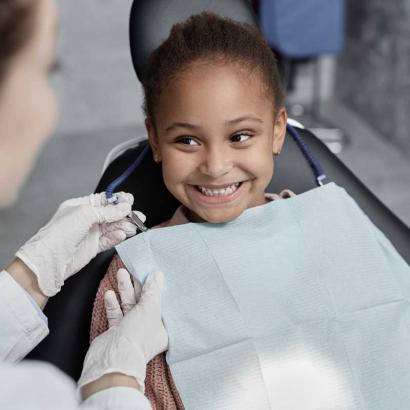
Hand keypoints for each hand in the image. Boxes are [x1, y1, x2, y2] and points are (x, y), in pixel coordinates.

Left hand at [14, 192, 139, 296]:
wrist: (51, 260)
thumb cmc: (60, 233)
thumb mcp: (86, 214)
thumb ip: (108, 211)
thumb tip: (125, 207)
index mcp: (80, 206)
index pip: (103, 200)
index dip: (118, 200)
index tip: (130, 201)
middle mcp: (85, 219)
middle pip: (111, 214)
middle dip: (125, 214)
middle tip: (138, 216)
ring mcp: (89, 233)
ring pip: (112, 227)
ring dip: (124, 226)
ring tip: (134, 227)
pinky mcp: (93, 247)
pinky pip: (109, 240)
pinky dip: (117, 237)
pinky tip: (122, 235)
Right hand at [78, 269, 167, 395]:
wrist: (112, 359)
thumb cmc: (137, 335)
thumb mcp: (150, 308)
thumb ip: (153, 291)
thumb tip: (157, 275)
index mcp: (163, 328)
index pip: (162, 304)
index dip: (158, 289)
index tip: (154, 273)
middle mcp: (148, 329)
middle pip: (144, 302)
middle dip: (138, 285)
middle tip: (134, 268)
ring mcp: (131, 330)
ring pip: (129, 305)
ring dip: (125, 290)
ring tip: (121, 273)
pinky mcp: (116, 332)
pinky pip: (116, 313)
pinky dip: (113, 303)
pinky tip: (110, 293)